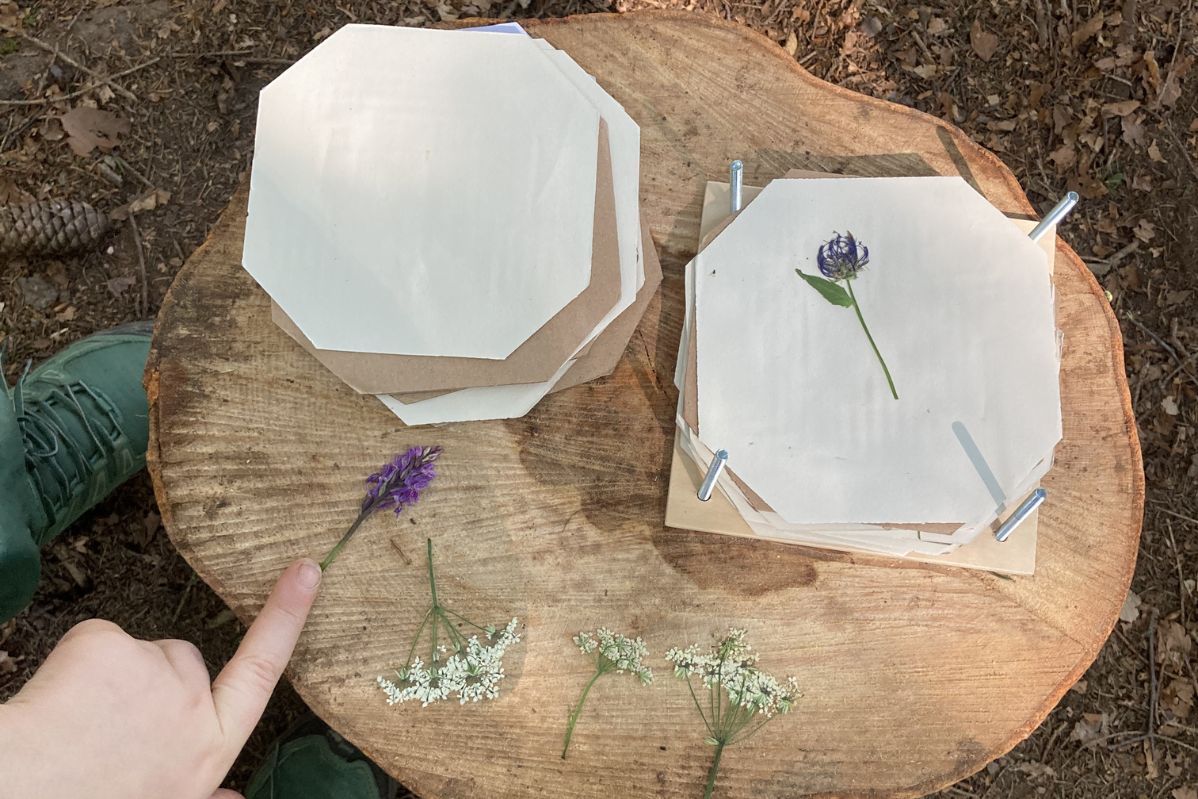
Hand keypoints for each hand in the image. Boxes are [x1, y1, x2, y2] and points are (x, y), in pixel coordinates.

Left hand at [0, 558, 321, 798]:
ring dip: (111, 674)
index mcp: (209, 748)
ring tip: (79, 722)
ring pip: (135, 651)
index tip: (308, 569)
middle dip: (152, 677)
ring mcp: (152, 667)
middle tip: (109, 722)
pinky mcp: (108, 643)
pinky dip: (76, 663)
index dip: (287, 617)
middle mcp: (190, 704)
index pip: (264, 672)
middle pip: (183, 661)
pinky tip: (58, 703)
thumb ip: (207, 793)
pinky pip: (96, 639)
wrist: (27, 795)